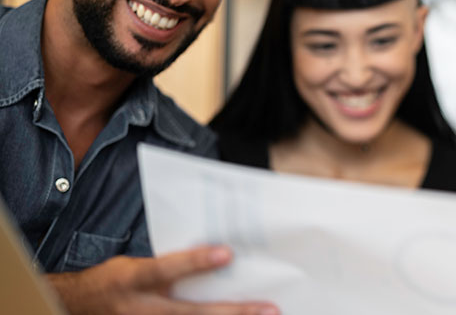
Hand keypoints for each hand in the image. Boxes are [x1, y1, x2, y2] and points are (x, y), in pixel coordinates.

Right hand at [45, 245, 279, 314]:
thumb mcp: (134, 265)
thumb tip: (215, 255)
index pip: (167, 268)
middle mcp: (141, 310)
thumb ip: (169, 263)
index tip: (228, 253)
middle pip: (192, 314)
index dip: (195, 262)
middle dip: (234, 313)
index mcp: (133, 280)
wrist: (78, 308)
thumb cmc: (115, 281)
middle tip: (270, 309)